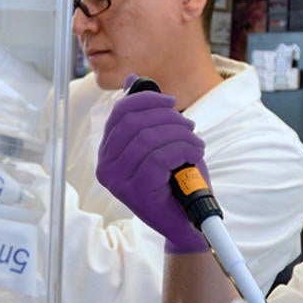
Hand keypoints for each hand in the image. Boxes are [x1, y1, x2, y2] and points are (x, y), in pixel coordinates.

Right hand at [96, 79, 210, 254]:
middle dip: (168, 117)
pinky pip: (159, 157)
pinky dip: (183, 150)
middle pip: (134, 122)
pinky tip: (194, 156)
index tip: (171, 102)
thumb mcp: (162, 143)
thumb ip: (147, 115)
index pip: (120, 113)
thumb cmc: (176, 182)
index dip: (147, 99)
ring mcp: (118, 181)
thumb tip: (134, 79)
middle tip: (189, 127)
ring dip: (180, 135)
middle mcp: (106, 167)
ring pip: (148, 138)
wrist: (189, 223)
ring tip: (196, 144)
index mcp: (108, 153)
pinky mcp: (136, 191)